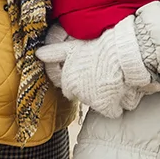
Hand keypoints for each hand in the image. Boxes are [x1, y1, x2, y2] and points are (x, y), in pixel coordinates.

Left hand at [37, 19, 158, 116]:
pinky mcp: (106, 106)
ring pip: (100, 104)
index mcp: (68, 81)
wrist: (120, 53)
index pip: (70, 90)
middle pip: (85, 97)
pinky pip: (112, 111)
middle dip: (93, 91)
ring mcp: (92, 101)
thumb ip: (55, 53)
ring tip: (115, 81)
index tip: (91, 74)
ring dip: (107, 96)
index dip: (81, 82)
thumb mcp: (72, 47)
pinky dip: (118, 105)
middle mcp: (77, 94)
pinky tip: (121, 92)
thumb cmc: (98, 47)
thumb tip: (38, 53)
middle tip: (103, 77)